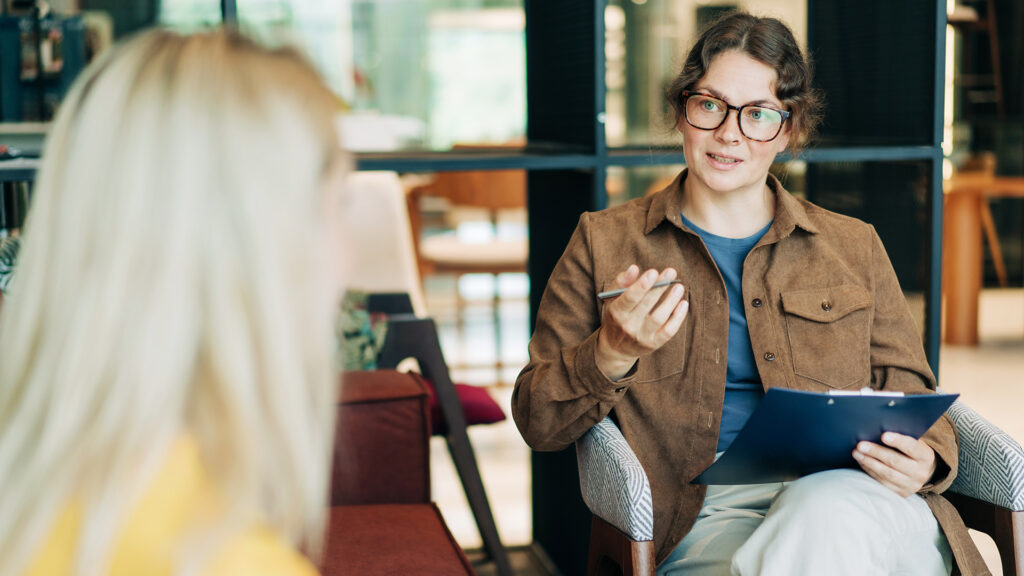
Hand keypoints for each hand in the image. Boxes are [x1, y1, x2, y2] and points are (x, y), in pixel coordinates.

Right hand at [595, 265, 688, 379]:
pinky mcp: (653, 344)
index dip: (642, 285)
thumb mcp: (612, 299)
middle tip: (671, 272)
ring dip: (670, 301)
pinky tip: (683, 303)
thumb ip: (621, 282)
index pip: (629, 298)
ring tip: (679, 287)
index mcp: (616, 312)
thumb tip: (634, 268)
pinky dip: (678, 317)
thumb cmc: (616, 315)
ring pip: (659, 318)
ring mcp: (641, 336)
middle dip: (660, 287)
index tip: (653, 272)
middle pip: (646, 304)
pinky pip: (668, 331)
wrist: (615, 346)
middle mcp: (627, 325)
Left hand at [853, 432, 936, 497]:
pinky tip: (862, 462)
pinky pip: (882, 482)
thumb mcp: (912, 442)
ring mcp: (911, 485)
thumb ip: (901, 436)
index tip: (883, 435)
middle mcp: (921, 472)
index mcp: (926, 456)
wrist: (920, 472)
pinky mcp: (901, 493)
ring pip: (887, 473)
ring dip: (869, 462)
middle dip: (876, 452)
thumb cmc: (911, 451)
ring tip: (856, 453)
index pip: (912, 447)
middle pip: (896, 461)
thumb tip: (878, 428)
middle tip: (861, 445)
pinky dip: (870, 471)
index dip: (898, 441)